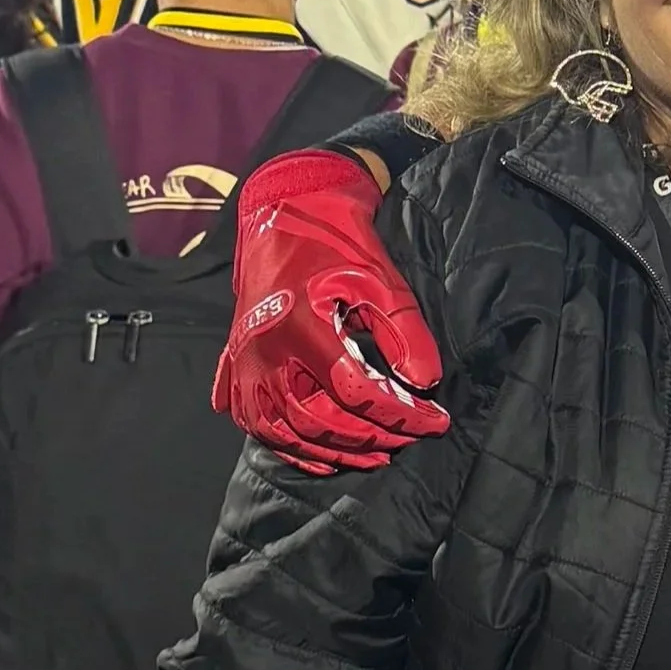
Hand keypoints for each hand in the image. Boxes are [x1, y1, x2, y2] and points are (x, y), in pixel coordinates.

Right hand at [215, 147, 450, 473]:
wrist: (282, 213)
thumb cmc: (336, 245)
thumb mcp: (379, 280)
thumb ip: (404, 333)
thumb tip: (424, 382)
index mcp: (300, 328)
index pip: (355, 393)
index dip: (399, 415)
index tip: (435, 421)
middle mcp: (264, 352)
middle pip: (317, 421)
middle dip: (369, 437)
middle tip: (406, 440)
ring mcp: (244, 363)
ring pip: (282, 431)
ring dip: (330, 452)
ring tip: (373, 455)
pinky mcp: (235, 366)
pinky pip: (254, 423)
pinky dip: (287, 447)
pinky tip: (320, 455)